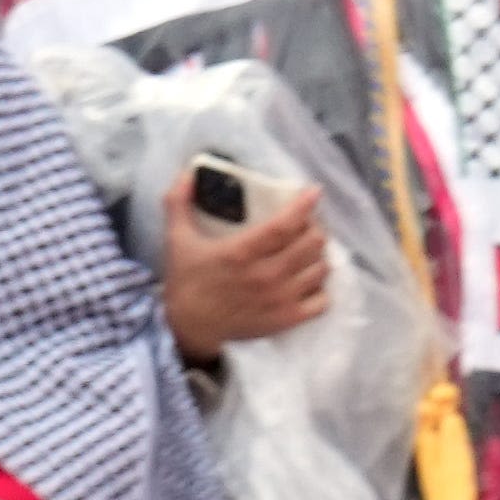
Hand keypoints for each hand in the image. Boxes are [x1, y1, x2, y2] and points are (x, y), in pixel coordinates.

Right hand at [161, 175, 334, 354]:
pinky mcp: (289, 319)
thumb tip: (187, 172)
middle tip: (308, 224)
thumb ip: (178, 203)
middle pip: (312, 244)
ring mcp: (281, 299)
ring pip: (321, 269)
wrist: (190, 326)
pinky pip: (323, 300)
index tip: (314, 192)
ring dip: (319, 255)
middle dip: (315, 228)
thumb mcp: (177, 238)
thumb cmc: (186, 280)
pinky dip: (321, 286)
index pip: (284, 226)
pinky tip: (310, 278)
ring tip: (309, 249)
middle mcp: (266, 276)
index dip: (303, 207)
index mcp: (241, 253)